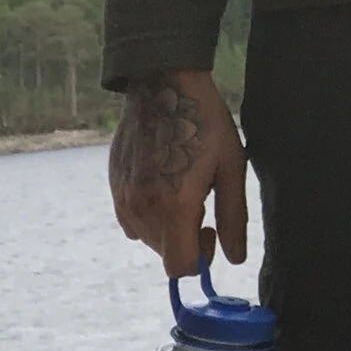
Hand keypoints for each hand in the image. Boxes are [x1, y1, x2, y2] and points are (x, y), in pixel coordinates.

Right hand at [109, 67, 248, 278]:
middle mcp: (143, 209)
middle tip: (201, 204)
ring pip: (147, 239)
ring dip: (166, 226)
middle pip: (164, 254)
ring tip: (181, 189)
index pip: (180, 267)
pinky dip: (148, 214)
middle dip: (184, 240)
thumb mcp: (231, 167)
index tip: (209, 231)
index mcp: (175, 207)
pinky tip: (161, 183)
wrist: (162, 83)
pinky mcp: (114, 188)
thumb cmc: (203, 121)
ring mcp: (124, 199)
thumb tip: (235, 258)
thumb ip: (232, 218)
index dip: (199, 258)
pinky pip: (131, 221)